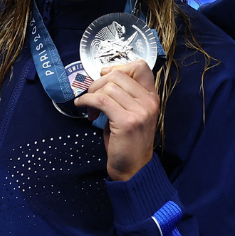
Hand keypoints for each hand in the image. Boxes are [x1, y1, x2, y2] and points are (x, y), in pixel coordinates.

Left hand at [75, 60, 158, 181]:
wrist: (133, 168)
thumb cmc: (128, 140)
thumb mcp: (131, 111)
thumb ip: (123, 93)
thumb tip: (104, 73)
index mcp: (151, 97)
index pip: (140, 66)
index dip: (118, 67)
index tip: (105, 77)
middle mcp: (149, 102)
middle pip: (118, 74)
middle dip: (98, 83)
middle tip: (92, 98)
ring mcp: (140, 112)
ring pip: (108, 87)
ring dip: (92, 95)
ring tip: (91, 109)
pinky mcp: (127, 122)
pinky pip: (101, 100)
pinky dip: (87, 101)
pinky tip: (83, 107)